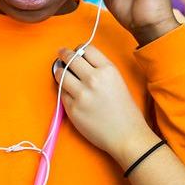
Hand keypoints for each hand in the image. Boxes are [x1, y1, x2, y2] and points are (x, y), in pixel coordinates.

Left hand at [55, 45, 159, 166]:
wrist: (126, 135)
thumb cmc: (125, 110)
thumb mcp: (118, 81)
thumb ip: (101, 70)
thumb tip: (81, 61)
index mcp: (108, 70)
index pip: (86, 49)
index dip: (79, 49)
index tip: (76, 51)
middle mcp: (93, 79)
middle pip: (70, 58)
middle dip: (64, 54)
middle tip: (62, 54)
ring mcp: (81, 94)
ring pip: (60, 74)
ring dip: (59, 71)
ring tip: (61, 72)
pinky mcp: (72, 109)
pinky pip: (61, 93)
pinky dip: (63, 91)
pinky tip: (70, 92)